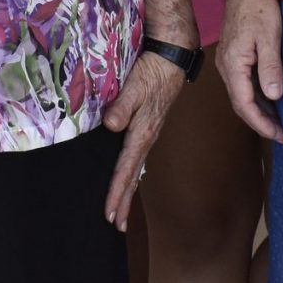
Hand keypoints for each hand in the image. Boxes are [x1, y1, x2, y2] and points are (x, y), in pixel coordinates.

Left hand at [101, 51, 187, 229]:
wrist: (172, 57)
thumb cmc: (153, 70)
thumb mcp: (136, 84)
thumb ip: (123, 105)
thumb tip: (111, 126)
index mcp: (143, 132)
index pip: (127, 168)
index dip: (118, 191)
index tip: (110, 212)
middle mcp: (147, 137)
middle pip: (133, 175)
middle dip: (124, 200)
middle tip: (116, 225)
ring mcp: (148, 133)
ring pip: (136, 168)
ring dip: (127, 190)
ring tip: (121, 211)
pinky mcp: (147, 126)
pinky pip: (137, 157)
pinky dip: (131, 173)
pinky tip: (128, 177)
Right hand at [217, 0, 282, 142]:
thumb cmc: (258, 8)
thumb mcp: (269, 37)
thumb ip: (270, 67)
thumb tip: (274, 96)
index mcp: (233, 65)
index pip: (244, 105)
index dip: (262, 124)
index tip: (280, 135)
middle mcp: (227, 68)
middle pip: (241, 105)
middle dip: (261, 123)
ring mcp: (229, 63)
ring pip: (242, 96)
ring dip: (260, 112)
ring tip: (280, 124)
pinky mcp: (235, 58)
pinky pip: (244, 85)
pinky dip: (258, 98)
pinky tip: (272, 101)